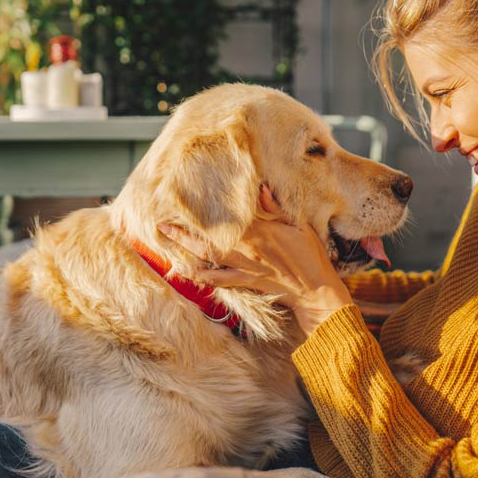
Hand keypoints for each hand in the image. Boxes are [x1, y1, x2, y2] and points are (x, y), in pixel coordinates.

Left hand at [158, 186, 352, 335]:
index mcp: (260, 232)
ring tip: (169, 244)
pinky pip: (220, 281)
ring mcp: (244, 268)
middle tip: (162, 225)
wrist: (315, 289)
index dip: (206, 213)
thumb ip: (277, 208)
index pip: (227, 220)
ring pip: (209, 259)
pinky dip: (204, 278)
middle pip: (209, 240)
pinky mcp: (246, 282)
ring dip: (187, 251)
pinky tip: (190, 273)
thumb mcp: (299, 226)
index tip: (188, 203)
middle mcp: (246, 250)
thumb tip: (261, 189)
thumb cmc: (310, 255)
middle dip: (184, 234)